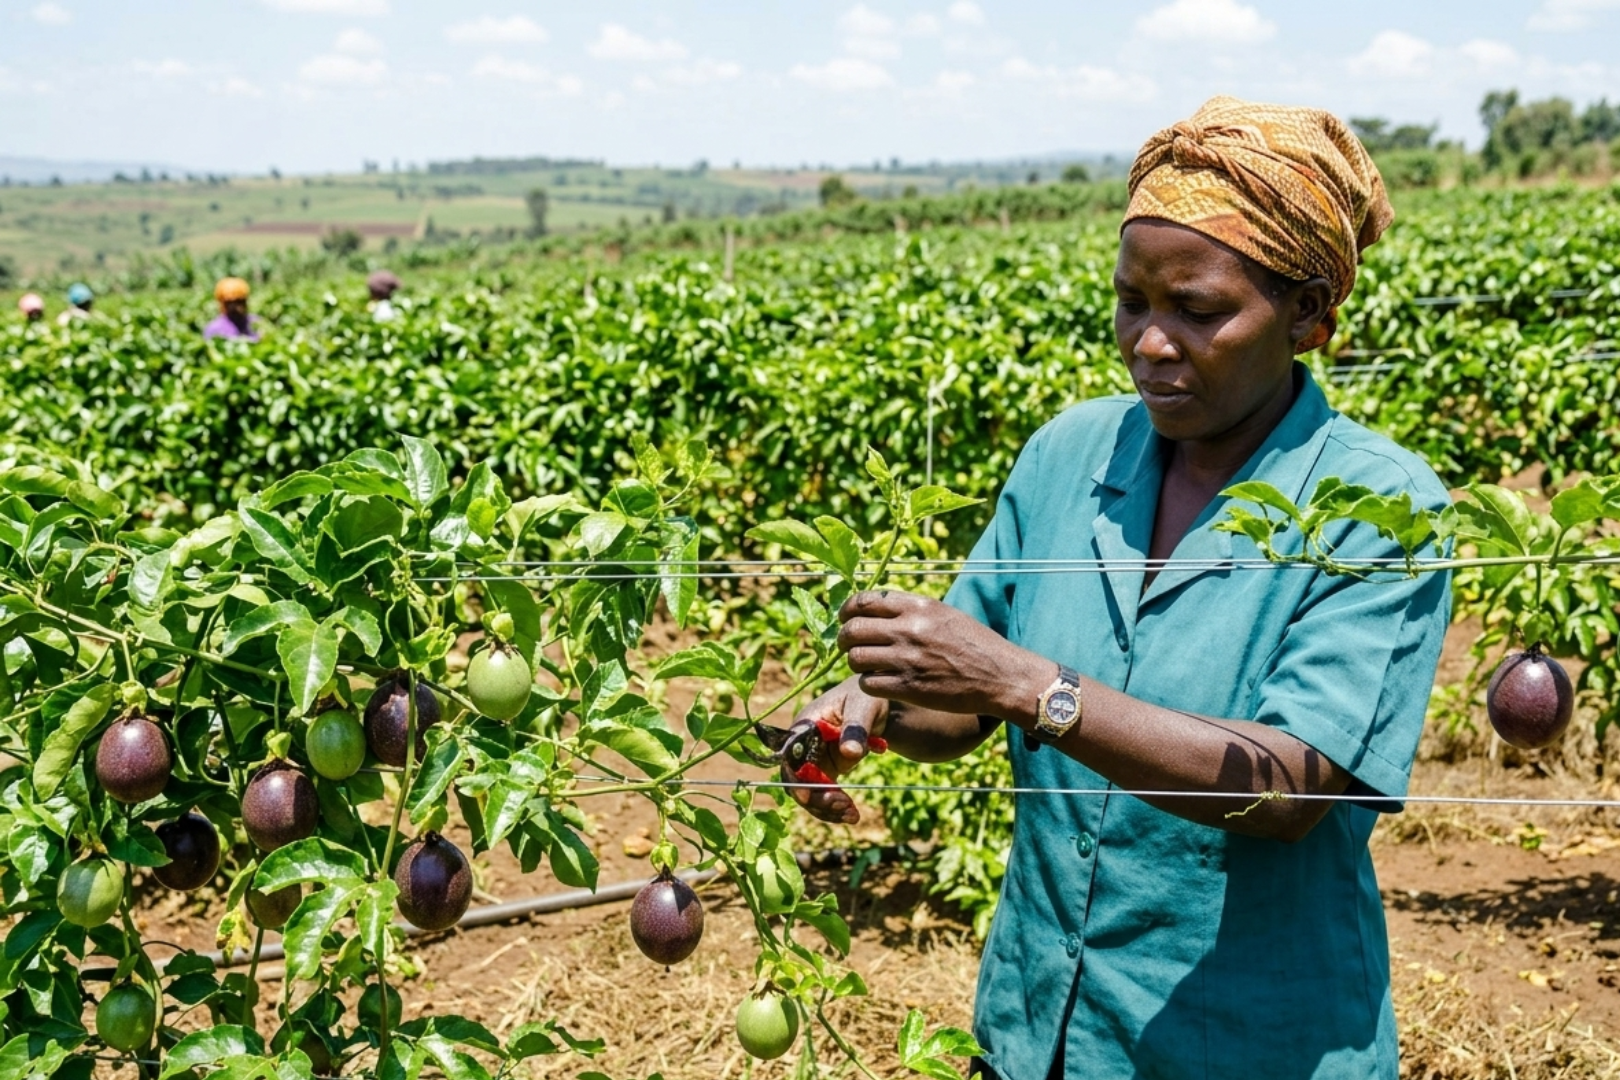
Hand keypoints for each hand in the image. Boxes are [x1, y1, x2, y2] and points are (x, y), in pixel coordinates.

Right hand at [782, 677, 887, 824]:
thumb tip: (849, 753)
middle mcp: (803, 745)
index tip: (808, 796)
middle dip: (816, 798)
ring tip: (851, 815)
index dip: (795, 777)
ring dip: (827, 807)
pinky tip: (852, 815)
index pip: (791, 755)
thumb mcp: (864, 707)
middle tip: (843, 806)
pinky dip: (835, 807)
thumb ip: (856, 729)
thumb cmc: (866, 698)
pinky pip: (823, 794)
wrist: (875, 704)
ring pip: (809, 792)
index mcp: (806, 724)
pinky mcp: (824, 771)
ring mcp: (813, 760)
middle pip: (797, 779)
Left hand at [838, 590, 1048, 719]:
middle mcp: (909, 629)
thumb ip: (910, 610)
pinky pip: (868, 683)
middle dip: (843, 639)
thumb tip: (875, 607)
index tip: (844, 619)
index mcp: (917, 606)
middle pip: (853, 630)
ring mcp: (907, 659)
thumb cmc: (974, 644)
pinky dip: (869, 683)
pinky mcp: (908, 687)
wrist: (1000, 675)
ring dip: (855, 663)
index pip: (865, 601)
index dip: (847, 610)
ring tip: (866, 665)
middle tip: (846, 646)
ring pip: (856, 658)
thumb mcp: (944, 614)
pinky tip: (880, 682)